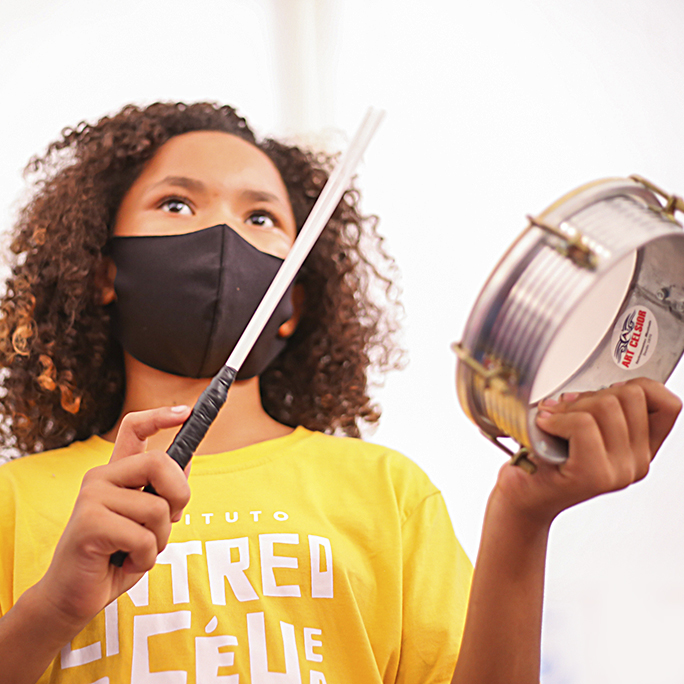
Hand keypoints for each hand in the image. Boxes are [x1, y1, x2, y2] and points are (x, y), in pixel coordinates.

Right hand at [33, 406, 191, 629]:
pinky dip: (145, 558)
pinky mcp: (89, 524)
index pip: (134, 428)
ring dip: (159, 540)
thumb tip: (187, 461)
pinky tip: (125, 563)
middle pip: (160, 463)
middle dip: (179, 496)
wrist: (74, 597)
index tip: (186, 412)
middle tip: (170, 520)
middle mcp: (101, 478)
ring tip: (137, 550)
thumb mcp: (148, 521)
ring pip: (158, 508)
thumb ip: (163, 492)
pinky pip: (144, 537)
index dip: (161, 416)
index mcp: (115, 473)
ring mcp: (92, 498)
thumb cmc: (114, 557)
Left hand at [493, 378, 680, 525]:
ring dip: (569, 406)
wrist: (522, 496)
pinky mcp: (594, 474)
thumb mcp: (579, 425)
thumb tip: (605, 379)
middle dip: (591, 394)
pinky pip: (582, 423)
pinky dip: (556, 418)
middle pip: (630, 395)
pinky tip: (544, 427)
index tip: (604, 392)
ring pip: (605, 406)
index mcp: (640, 448)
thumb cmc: (544, 457)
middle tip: (565, 409)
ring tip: (551, 420)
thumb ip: (601, 407)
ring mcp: (619, 471)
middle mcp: (637, 462)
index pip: (667, 403)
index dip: (639, 386)